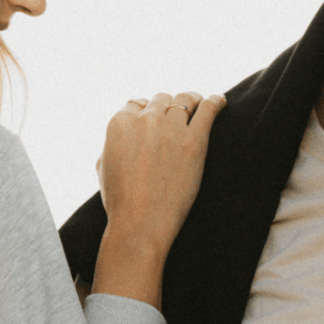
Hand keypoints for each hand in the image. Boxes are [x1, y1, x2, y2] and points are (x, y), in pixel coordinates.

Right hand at [97, 92, 224, 256]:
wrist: (140, 223)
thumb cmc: (120, 202)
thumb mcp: (103, 167)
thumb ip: (112, 142)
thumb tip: (122, 134)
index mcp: (119, 123)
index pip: (136, 104)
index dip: (147, 110)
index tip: (156, 116)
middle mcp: (145, 120)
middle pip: (161, 100)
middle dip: (168, 106)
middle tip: (179, 112)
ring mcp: (170, 128)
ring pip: (184, 100)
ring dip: (192, 100)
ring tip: (199, 103)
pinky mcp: (194, 141)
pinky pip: (208, 109)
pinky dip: (215, 102)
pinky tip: (220, 101)